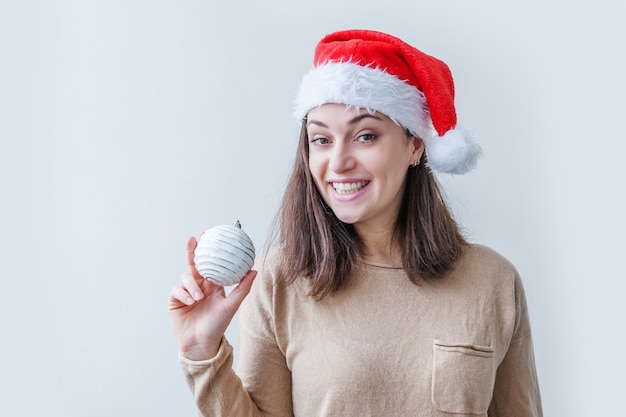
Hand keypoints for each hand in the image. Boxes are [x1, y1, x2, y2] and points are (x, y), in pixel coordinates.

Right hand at [168, 236, 256, 360]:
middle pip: (194, 264)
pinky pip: (177, 290)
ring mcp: (186, 293)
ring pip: (185, 277)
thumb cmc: (217, 326)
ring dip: (192, 285)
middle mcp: (199, 286)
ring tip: (198, 298)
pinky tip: (191, 302)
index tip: (209, 235)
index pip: (210, 263)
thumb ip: (242, 288)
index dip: (208, 250)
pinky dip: (184, 294)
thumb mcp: (231, 306)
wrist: (201, 345)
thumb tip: (254, 270)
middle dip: (192, 251)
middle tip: (193, 240)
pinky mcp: (176, 301)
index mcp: (213, 285)